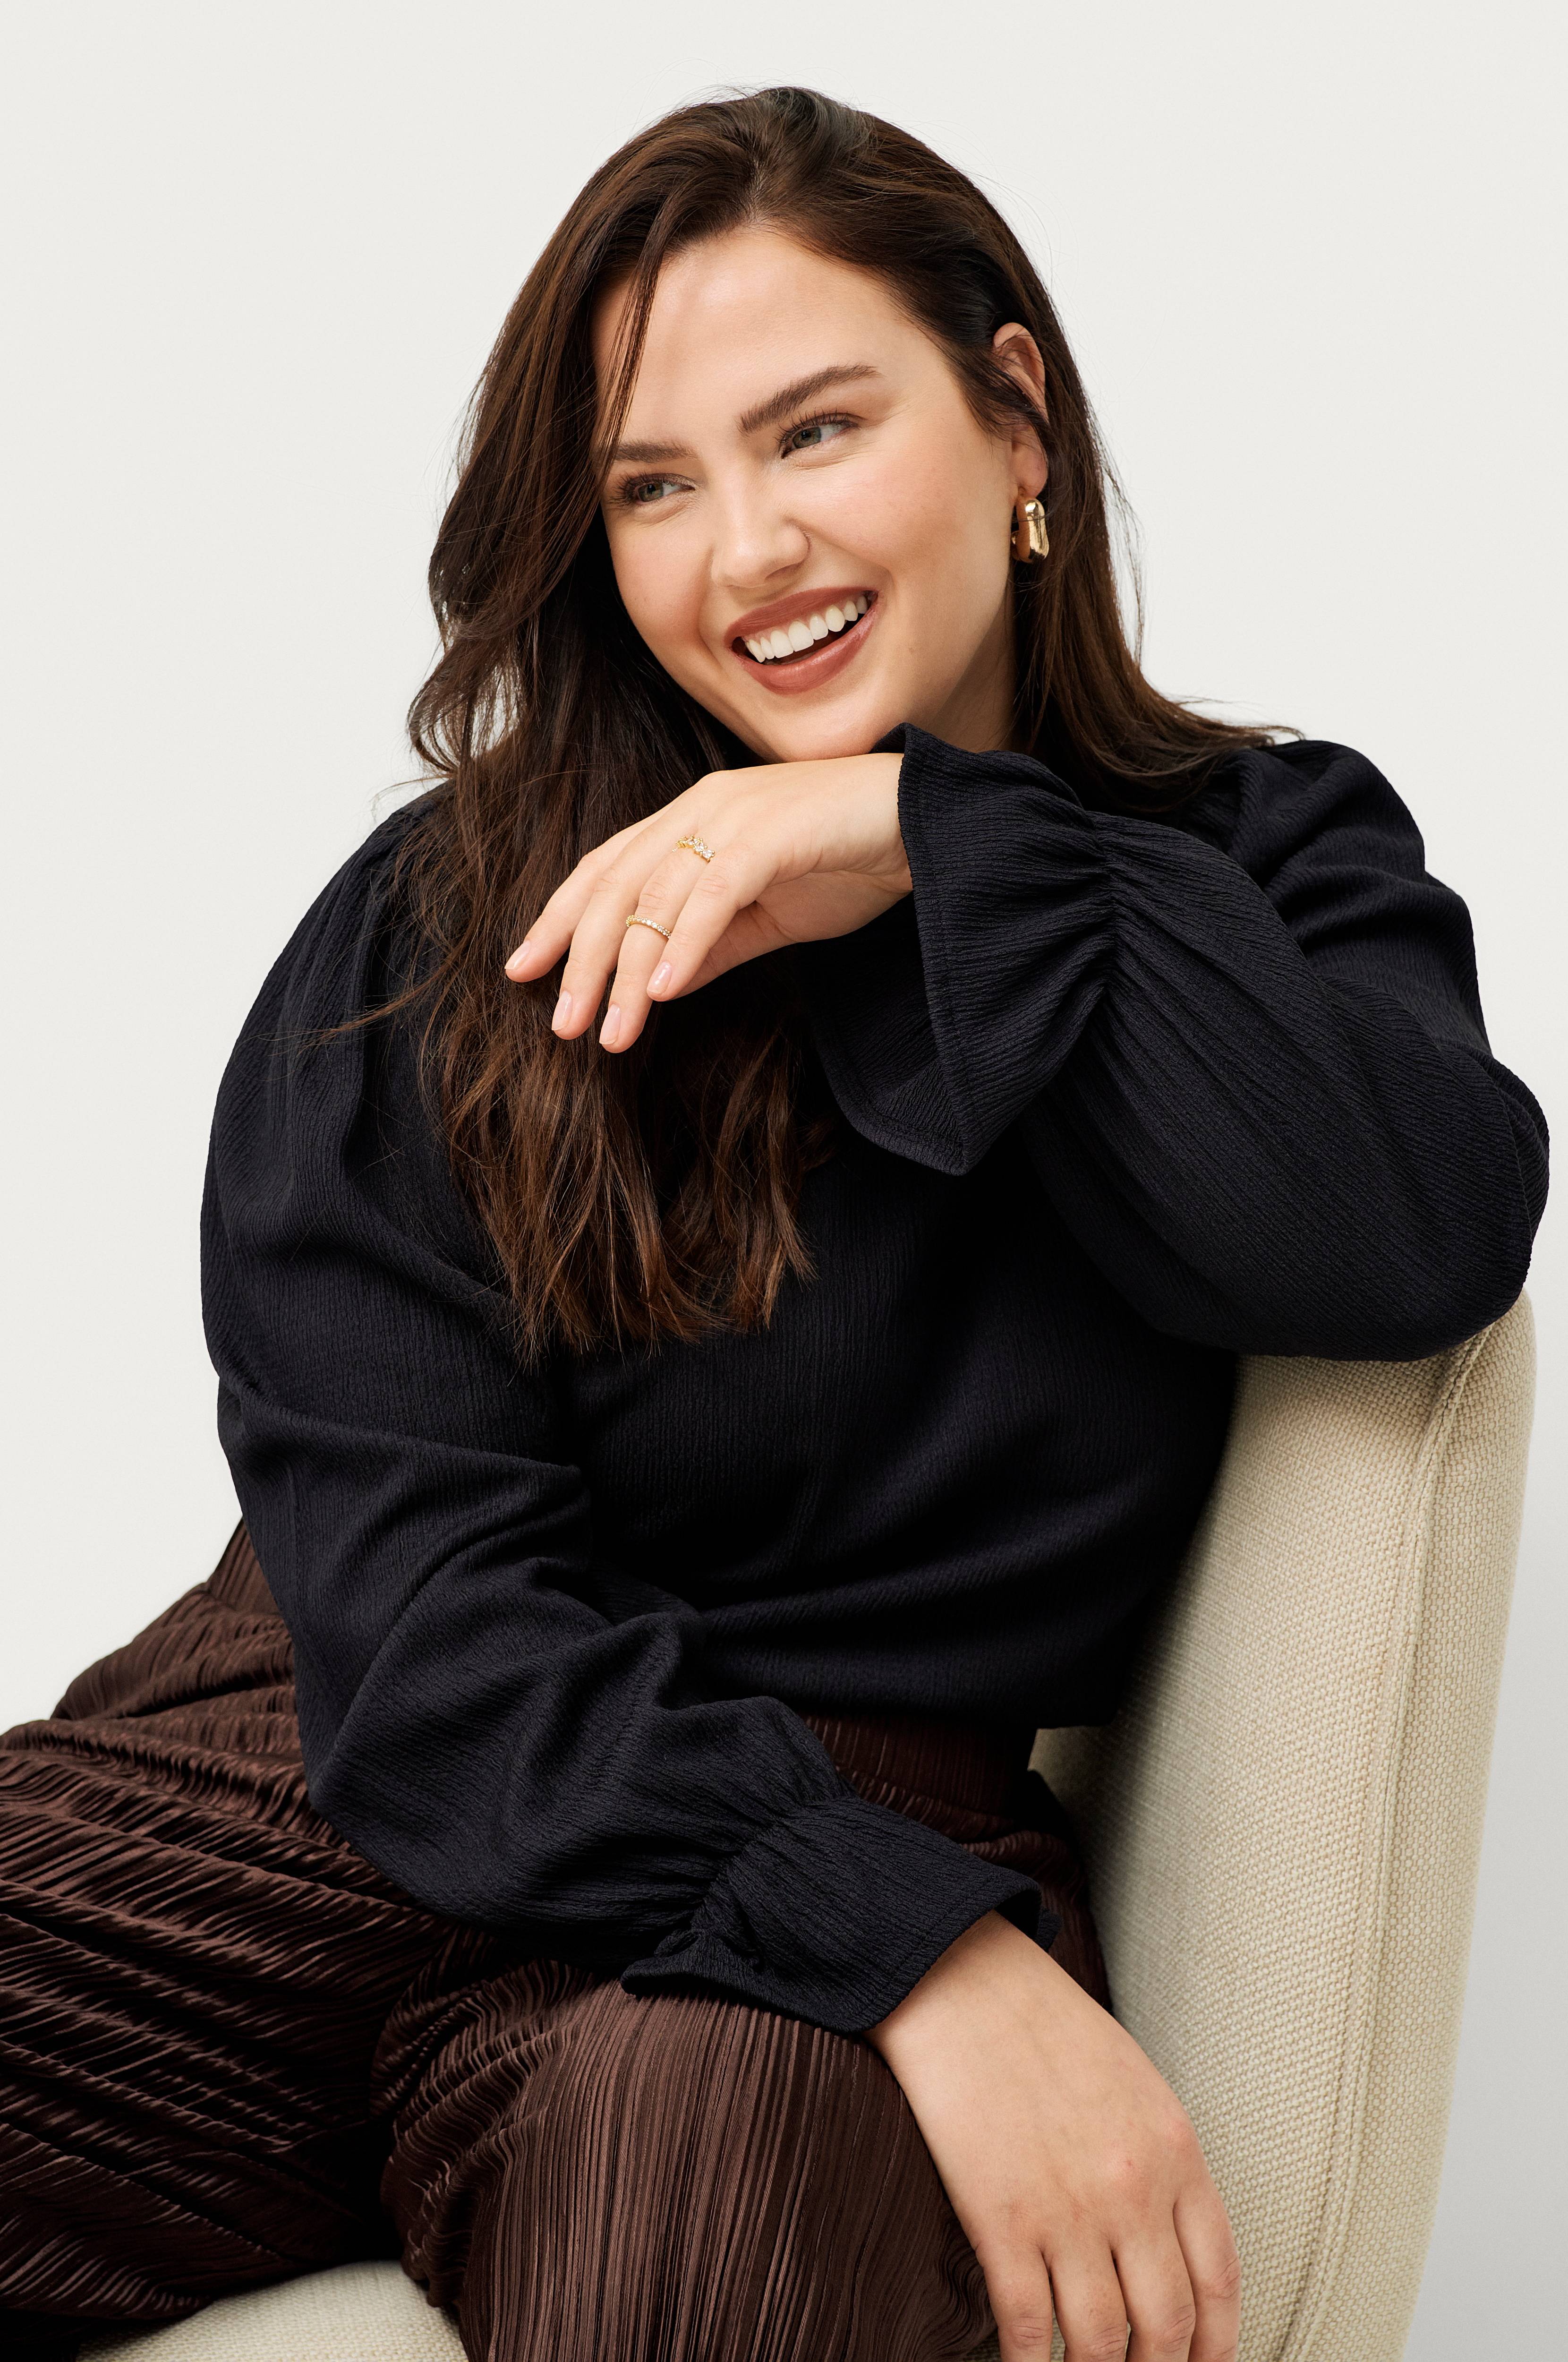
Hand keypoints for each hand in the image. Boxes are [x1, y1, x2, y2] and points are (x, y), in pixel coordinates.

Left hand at [503, 752, 908, 1049]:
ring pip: (656, 896)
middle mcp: (701, 808)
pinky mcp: (774, 834)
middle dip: (581, 959)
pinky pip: (715, 893)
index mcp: (693, 819)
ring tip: (611, 1032)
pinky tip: (663, 992)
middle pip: (615, 886)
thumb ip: (710, 943)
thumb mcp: (766, 913)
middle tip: (563, 1024)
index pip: (605, 869)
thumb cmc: (851, 859)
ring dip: (628, 971)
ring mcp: (736, 815)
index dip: (559, 919)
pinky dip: (684, 943)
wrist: (930, 823)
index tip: (525, 971)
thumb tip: (654, 984)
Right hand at [867, 1911, 1239, 2361]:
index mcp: (1175, 2153)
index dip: (1217, 2346)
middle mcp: (1132, 2190)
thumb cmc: (1047, 2030)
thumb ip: (1164, 2164)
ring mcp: (1066, 2209)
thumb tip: (1170, 2248)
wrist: (963, 1981)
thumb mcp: (1136, 2086)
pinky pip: (1024, 2327)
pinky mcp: (999, 2218)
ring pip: (1099, 2342)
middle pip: (1166, 2326)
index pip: (1219, 2282)